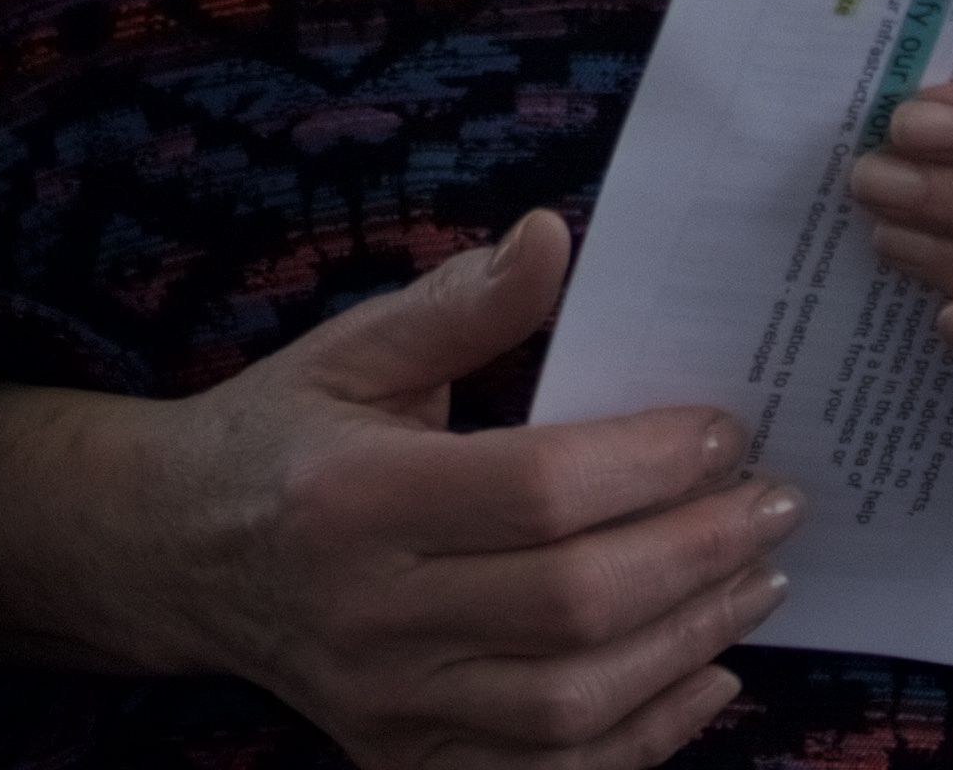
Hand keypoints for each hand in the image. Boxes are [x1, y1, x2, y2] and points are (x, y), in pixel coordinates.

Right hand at [0, 213, 788, 769]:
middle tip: (777, 506)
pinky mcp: (403, 761)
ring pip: (570, 705)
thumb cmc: (280, 436)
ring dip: (688, 644)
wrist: (174, 556)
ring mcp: (386, 705)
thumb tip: (555, 235)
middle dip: (696, 555)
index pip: (536, 492)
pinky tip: (709, 676)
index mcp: (354, 497)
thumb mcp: (350, 349)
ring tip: (758, 580)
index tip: (728, 430)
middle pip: (569, 606)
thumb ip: (460, 308)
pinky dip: (645, 737)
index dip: (648, 465)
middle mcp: (369, 614)